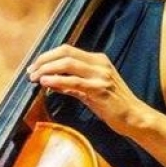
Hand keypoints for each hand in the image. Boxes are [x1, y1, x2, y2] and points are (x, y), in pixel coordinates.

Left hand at [27, 44, 151, 135]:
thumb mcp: (90, 90)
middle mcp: (99, 64)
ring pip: (68, 63)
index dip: (48, 55)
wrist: (134, 117)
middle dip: (44, 60)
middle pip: (65, 52)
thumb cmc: (113, 105)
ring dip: (47, 69)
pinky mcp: (99, 89)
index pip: (67, 50)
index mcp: (98, 60)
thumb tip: (49, 81)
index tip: (35, 65)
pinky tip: (46, 82)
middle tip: (31, 71)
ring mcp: (100, 75)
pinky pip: (74, 81)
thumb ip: (71, 84)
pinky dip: (57, 80)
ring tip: (34, 77)